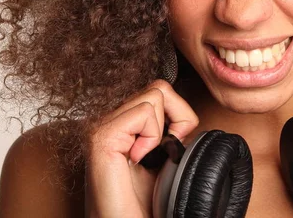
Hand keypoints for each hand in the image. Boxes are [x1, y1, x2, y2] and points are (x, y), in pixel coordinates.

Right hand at [85, 80, 198, 217]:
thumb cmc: (142, 205)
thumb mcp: (165, 160)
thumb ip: (170, 133)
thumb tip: (190, 116)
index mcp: (124, 125)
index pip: (160, 91)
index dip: (178, 116)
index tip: (172, 148)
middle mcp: (111, 121)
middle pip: (159, 88)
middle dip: (177, 118)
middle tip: (164, 152)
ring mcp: (103, 126)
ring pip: (154, 94)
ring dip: (163, 129)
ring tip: (147, 158)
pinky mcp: (102, 137)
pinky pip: (144, 112)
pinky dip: (152, 136)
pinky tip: (138, 159)